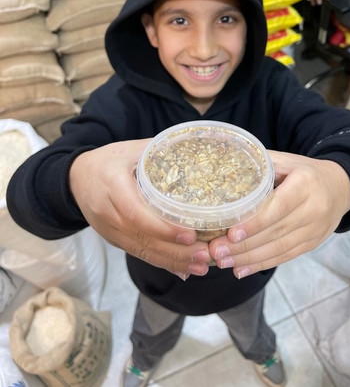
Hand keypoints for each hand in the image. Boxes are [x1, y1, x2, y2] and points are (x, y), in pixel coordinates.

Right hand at [69, 140, 210, 279]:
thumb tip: (196, 155)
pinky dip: (161, 263)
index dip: (163, 228)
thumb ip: (160, 152)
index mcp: (112, 186)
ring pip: (140, 251)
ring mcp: (108, 230)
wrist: (76, 178)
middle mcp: (107, 213)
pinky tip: (183, 269)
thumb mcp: (132, 150)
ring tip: (200, 267)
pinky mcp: (113, 239)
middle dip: (175, 252)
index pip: (136, 213)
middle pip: (141, 239)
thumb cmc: (108, 161)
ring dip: (172, 262)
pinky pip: (137, 253)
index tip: (190, 235)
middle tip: (205, 256)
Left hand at [209, 151, 349, 278]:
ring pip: (279, 248)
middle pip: (275, 232)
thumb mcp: (287, 160)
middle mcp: (313, 209)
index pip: (278, 207)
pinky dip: (261, 264)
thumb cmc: (306, 172)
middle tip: (216, 251)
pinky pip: (285, 256)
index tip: (231, 234)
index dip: (255, 223)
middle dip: (243, 245)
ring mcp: (314, 230)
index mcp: (304, 185)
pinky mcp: (312, 244)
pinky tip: (241, 269)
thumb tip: (225, 168)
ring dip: (248, 258)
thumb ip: (261, 164)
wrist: (341, 187)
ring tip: (223, 262)